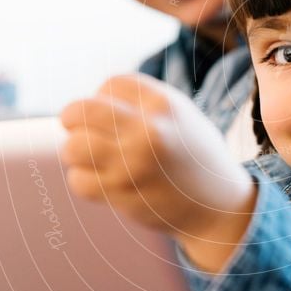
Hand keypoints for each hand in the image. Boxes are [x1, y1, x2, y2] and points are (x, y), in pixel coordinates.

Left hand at [60, 74, 256, 271]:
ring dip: (76, 151)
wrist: (218, 206)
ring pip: (73, 146)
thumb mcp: (182, 115)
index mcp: (164, 104)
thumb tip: (92, 99)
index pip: (111, 84)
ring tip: (90, 156)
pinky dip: (84, 180)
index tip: (113, 113)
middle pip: (81, 110)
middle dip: (73, 118)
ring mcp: (133, 163)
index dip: (104, 96)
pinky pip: (79, 180)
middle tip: (79, 128)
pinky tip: (102, 179)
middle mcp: (147, 130)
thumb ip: (143, 102)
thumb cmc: (195, 156)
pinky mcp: (123, 193)